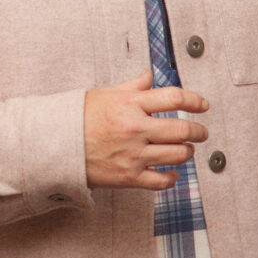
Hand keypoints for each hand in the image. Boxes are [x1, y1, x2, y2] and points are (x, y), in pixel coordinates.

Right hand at [84, 70, 209, 191]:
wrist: (54, 146)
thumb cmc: (78, 118)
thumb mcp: (105, 94)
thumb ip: (132, 86)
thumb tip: (149, 77)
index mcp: (131, 104)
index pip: (174, 97)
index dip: (195, 100)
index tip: (203, 105)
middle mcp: (135, 128)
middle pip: (182, 129)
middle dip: (198, 131)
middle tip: (201, 132)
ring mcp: (133, 154)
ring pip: (177, 154)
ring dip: (188, 152)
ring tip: (187, 149)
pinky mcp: (129, 176)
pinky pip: (161, 180)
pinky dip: (172, 177)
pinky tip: (172, 172)